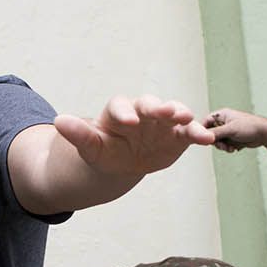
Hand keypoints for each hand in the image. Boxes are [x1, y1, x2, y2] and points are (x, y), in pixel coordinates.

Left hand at [51, 94, 213, 177]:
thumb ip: (79, 135)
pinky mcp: (178, 136)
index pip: (120, 106)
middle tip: (166, 112)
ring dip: (181, 114)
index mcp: (118, 113)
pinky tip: (208, 140)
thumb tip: (59, 122)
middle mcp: (142, 112)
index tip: (129, 122)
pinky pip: (190, 132)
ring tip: (188, 120)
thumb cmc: (104, 152)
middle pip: (151, 104)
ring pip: (174, 113)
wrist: (122, 162)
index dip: (125, 112)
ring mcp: (162, 123)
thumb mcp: (91, 147)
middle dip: (158, 107)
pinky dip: (199, 134)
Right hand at [202, 107, 266, 150]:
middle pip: (211, 134)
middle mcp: (224, 122)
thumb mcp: (230, 129)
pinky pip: (225, 145)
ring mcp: (228, 131)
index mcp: (222, 115)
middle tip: (222, 145)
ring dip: (223, 146)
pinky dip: (228, 148)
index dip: (204, 131)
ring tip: (230, 148)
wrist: (264, 134)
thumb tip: (204, 137)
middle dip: (216, 142)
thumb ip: (216, 133)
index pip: (206, 122)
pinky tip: (234, 149)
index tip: (205, 139)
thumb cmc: (250, 126)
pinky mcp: (233, 139)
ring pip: (218, 141)